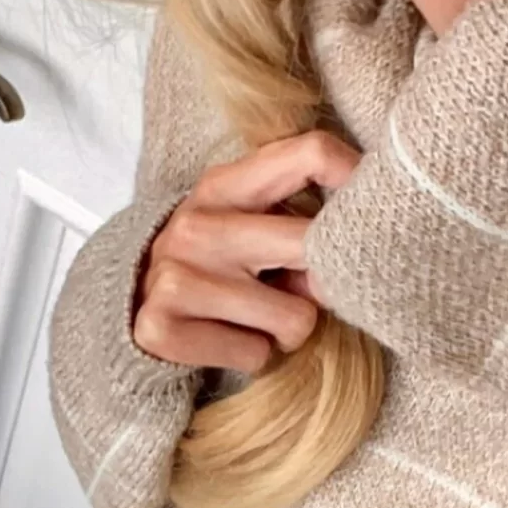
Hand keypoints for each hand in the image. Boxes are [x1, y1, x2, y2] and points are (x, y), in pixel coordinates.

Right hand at [130, 129, 359, 374]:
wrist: (131, 306)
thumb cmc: (216, 262)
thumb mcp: (246, 221)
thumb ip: (298, 221)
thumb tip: (359, 252)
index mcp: (224, 183)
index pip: (310, 153)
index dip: (356, 178)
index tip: (376, 211)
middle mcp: (197, 224)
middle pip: (310, 244)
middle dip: (325, 278)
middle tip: (307, 288)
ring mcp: (177, 276)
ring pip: (296, 317)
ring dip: (288, 328)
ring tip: (258, 318)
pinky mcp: (162, 328)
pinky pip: (256, 354)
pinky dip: (253, 355)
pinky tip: (227, 338)